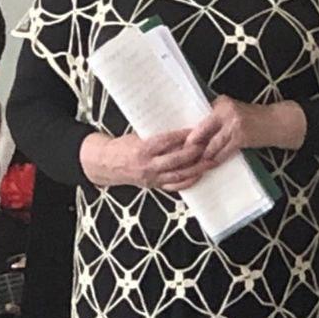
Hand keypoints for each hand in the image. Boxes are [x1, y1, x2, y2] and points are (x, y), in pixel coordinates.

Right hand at [80, 129, 212, 191]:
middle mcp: (148, 165)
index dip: (183, 136)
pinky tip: (199, 175)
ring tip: (211, 162)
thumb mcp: (136, 136)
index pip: (166, 141)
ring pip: (179, 175)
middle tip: (208, 146)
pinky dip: (188, 181)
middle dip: (194, 153)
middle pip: (176, 160)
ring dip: (197, 169)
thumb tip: (177, 130)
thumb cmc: (122, 147)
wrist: (107, 165)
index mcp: (142, 149)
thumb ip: (155, 137)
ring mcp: (152, 178)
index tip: (196, 130)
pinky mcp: (154, 186)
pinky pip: (175, 187)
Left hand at [185, 95, 306, 165]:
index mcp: (221, 103)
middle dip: (190, 146)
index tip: (177, 143)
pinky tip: (209, 165)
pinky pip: (224, 152)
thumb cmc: (252, 117)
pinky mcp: (241, 137)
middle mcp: (225, 111)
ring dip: (202, 156)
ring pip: (212, 144)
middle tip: (180, 156)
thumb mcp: (233, 110)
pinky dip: (216, 159)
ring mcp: (234, 125)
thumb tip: (195, 131)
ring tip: (193, 164)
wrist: (276, 122)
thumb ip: (216, 117)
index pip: (200, 119)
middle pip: (202, 131)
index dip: (188, 133)